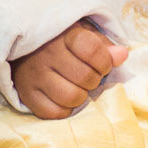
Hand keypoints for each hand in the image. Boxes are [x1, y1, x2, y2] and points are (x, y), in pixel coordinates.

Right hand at [10, 21, 129, 119]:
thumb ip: (105, 46)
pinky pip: (53, 112)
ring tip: (77, 87)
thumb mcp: (85, 35)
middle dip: (95, 80)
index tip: (103, 64)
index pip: (92, 50)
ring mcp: (34, 76)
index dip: (105, 61)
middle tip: (90, 77)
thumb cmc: (63, 42)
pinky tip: (64, 98)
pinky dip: (64, 109)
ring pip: (71, 97)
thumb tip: (122, 55)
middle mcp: (46, 54)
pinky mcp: (26, 94)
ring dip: (81, 96)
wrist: (26, 50)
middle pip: (85, 77)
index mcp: (65, 36)